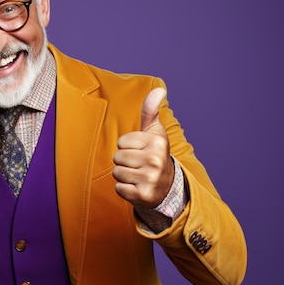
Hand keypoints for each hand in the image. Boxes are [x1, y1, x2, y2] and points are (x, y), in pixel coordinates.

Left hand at [112, 88, 174, 208]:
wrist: (167, 187)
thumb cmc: (155, 154)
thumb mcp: (154, 132)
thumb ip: (151, 110)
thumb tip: (159, 89)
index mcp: (156, 143)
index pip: (121, 141)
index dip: (128, 146)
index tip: (140, 151)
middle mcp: (155, 160)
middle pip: (117, 157)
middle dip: (124, 161)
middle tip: (139, 165)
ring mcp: (149, 179)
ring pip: (116, 172)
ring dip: (124, 175)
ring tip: (138, 175)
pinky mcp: (142, 195)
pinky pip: (118, 188)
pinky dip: (124, 189)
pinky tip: (136, 187)